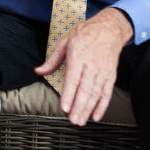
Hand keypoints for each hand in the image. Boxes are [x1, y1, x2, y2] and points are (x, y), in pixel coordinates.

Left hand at [35, 7, 132, 125]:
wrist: (110, 28)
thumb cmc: (84, 34)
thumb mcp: (65, 42)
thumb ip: (52, 60)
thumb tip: (38, 71)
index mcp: (78, 56)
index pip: (73, 79)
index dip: (69, 95)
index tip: (65, 108)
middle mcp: (92, 65)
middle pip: (85, 89)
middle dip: (79, 107)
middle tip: (73, 121)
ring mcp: (103, 71)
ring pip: (96, 93)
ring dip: (89, 109)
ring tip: (81, 121)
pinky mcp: (111, 75)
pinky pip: (107, 92)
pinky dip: (103, 105)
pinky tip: (97, 116)